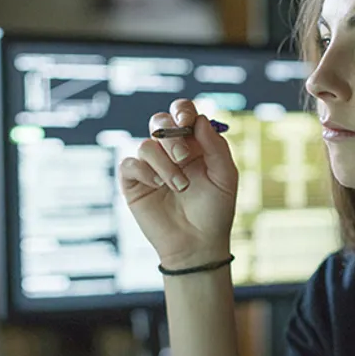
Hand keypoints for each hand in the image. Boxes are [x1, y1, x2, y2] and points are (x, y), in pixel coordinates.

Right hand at [117, 99, 238, 269]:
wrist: (198, 244)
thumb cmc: (215, 210)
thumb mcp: (225, 176)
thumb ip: (216, 147)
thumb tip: (200, 120)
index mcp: (193, 144)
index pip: (183, 114)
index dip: (182, 111)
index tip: (187, 123)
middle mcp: (170, 151)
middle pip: (159, 121)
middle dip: (172, 136)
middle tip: (184, 158)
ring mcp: (150, 166)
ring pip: (146, 145)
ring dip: (164, 164)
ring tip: (180, 187)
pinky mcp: (134, 183)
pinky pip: (129, 164)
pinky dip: (144, 172)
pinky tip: (157, 187)